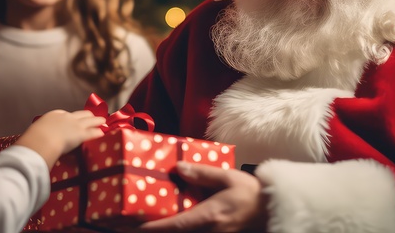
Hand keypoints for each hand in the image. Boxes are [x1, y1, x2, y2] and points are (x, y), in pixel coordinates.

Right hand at [15, 109, 104, 168]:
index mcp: (53, 116)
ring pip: (91, 120)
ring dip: (98, 120)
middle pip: (82, 114)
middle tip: (94, 116)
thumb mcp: (34, 134)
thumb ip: (37, 137)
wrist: (40, 140)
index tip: (75, 119)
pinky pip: (94, 132)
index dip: (72, 117)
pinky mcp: (81, 134)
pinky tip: (103, 133)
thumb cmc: (33, 139)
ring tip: (103, 121)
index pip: (65, 115)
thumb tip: (30, 145)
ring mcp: (75, 125)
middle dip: (89, 115)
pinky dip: (99, 132)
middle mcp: (66, 117)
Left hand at [140, 161, 267, 231]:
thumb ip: (202, 173)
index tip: (131, 226)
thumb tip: (178, 168)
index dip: (150, 228)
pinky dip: (174, 229)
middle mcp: (206, 232)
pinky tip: (163, 224)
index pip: (173, 226)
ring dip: (160, 231)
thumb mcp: (227, 177)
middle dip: (149, 232)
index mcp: (208, 217)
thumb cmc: (250, 193)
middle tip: (124, 226)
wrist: (270, 210)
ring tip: (139, 225)